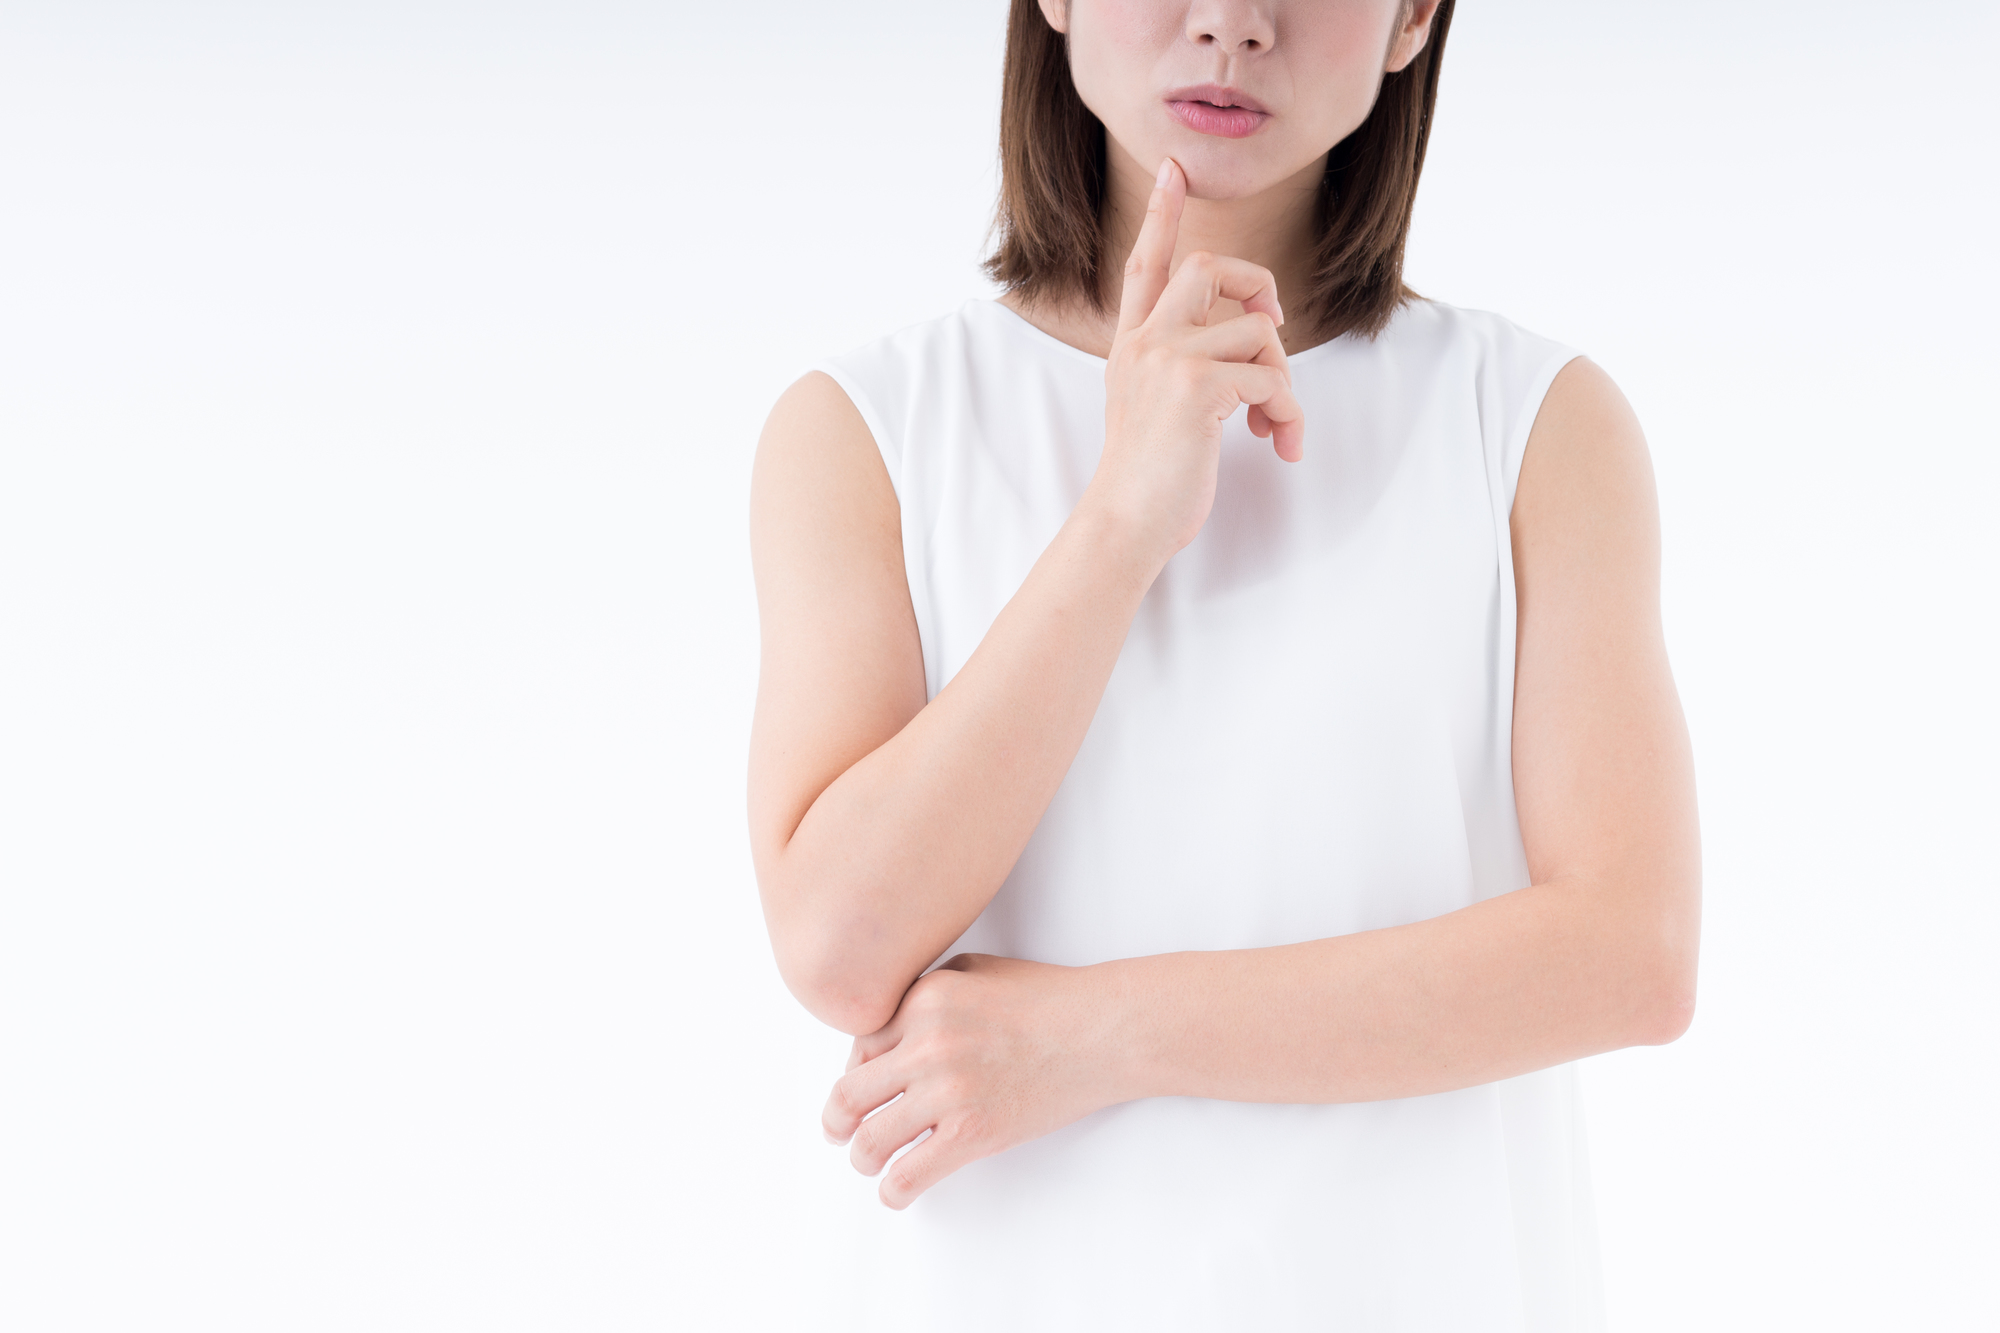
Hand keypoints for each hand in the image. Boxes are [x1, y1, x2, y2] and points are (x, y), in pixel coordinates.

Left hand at [820, 953, 1129, 1209]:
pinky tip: (894, 1191)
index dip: (856, 1070)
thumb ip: (925, 992)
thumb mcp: (976, 970)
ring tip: (868, 1161)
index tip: (860, 1087)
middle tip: (836, 1131)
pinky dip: (892, 1190)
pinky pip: (910, 1173)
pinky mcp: (974, 1132)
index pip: (861, 1045)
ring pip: (872, 1140)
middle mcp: (928, 1043)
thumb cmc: (1046, 998)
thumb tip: (884, 1033)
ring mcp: (949, 1090)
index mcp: (925, 999)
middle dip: (836, 1120)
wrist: (1102, 1031)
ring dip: (862, 1158)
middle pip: (850, 1094)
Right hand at [1082, 156, 1305, 565]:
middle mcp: (1145, 343)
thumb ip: (1181, 371)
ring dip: (1284, 378)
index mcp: (1132, 346)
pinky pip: (1271, 378)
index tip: (1173, 169)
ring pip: (1257, 328)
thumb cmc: (1147, 483)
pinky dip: (1288, 413)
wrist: (1124, 524)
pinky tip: (1279, 446)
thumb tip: (1248, 357)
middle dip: (1259, 285)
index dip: (1161, 214)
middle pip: (1209, 267)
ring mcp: (1168, 360)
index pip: (1145, 265)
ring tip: (1275, 424)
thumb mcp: (1152, 411)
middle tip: (1273, 322)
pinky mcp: (1197, 388)